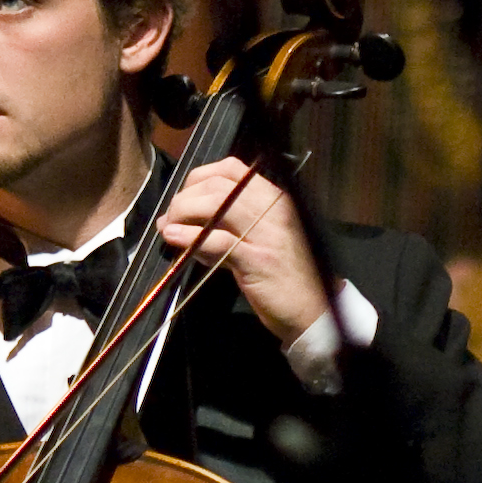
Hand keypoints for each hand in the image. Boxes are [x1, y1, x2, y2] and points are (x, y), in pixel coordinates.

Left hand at [159, 158, 328, 346]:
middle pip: (218, 185)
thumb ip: (228, 227)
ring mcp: (267, 233)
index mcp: (274, 199)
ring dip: (184, 213)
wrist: (312, 312)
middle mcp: (273, 209)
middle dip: (185, 198)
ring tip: (169, 229)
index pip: (231, 169)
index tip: (183, 196)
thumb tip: (184, 222)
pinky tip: (175, 239)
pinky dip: (191, 237)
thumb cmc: (284, 278)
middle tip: (170, 218)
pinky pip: (219, 240)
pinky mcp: (259, 260)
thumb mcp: (258, 242)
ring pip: (216, 204)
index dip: (199, 178)